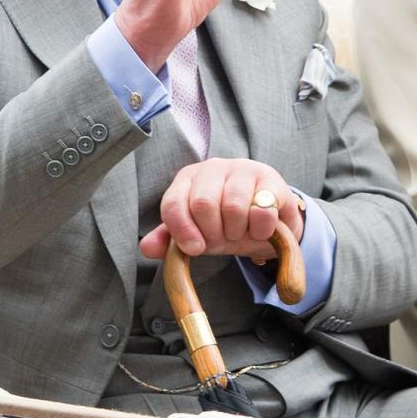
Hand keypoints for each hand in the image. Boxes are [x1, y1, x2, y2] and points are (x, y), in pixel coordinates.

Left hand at [139, 158, 304, 261]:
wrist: (268, 221)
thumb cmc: (225, 224)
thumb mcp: (196, 233)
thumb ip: (171, 239)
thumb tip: (147, 248)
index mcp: (188, 179)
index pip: (173, 204)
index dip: (182, 231)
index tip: (196, 249)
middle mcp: (213, 167)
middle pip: (202, 204)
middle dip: (213, 233)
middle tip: (222, 241)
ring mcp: (242, 168)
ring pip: (233, 206)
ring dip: (237, 232)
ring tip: (240, 233)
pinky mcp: (270, 177)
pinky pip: (261, 209)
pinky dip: (261, 229)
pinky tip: (261, 230)